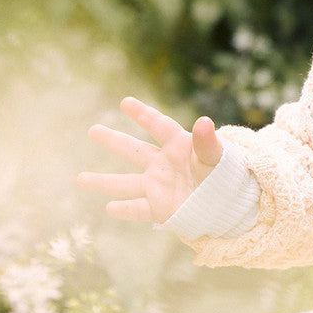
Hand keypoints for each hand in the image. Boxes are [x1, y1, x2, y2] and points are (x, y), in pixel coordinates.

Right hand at [78, 96, 222, 222]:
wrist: (233, 201)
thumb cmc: (226, 175)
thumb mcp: (218, 158)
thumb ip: (209, 143)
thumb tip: (204, 121)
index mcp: (179, 147)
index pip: (159, 127)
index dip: (143, 114)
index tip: (126, 102)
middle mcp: (164, 165)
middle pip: (134, 150)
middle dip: (113, 141)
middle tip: (92, 130)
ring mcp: (160, 186)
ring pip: (126, 183)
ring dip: (104, 182)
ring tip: (80, 179)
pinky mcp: (161, 208)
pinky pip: (138, 209)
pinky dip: (125, 210)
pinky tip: (109, 209)